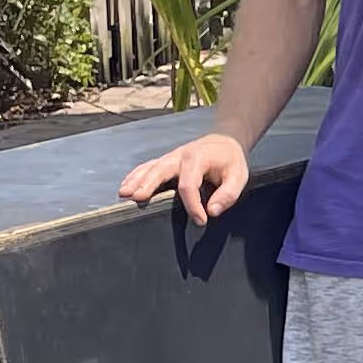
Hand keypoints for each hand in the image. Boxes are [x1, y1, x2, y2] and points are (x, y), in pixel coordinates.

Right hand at [119, 133, 248, 226]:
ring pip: (150, 168)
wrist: (225, 141)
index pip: (189, 184)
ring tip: (124, 193)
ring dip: (136, 180)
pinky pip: (148, 167)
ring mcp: (171, 157)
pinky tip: (126, 185)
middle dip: (149, 184)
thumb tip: (212, 210)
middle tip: (137, 198)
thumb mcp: (239, 176)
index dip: (192, 204)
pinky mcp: (166, 161)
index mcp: (198, 159)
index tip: (200, 221)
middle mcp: (180, 156)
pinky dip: (136, 175)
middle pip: (160, 170)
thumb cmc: (230, 160)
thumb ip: (228, 194)